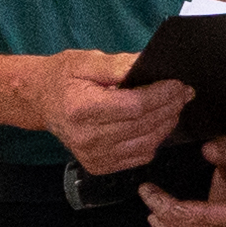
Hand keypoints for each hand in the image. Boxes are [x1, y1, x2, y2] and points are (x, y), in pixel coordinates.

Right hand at [37, 47, 188, 177]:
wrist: (40, 101)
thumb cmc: (63, 78)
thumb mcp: (85, 61)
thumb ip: (118, 65)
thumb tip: (149, 64)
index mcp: (81, 109)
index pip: (135, 106)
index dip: (162, 95)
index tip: (178, 84)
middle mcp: (86, 137)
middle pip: (144, 125)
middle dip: (170, 107)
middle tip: (184, 92)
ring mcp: (92, 155)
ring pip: (146, 143)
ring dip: (167, 124)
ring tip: (175, 106)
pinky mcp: (99, 165)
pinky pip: (139, 156)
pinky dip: (154, 140)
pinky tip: (157, 124)